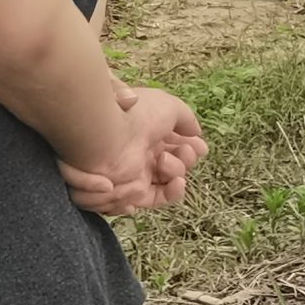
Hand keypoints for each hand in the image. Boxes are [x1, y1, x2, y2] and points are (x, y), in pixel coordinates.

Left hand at [59, 85, 206, 215]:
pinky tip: (177, 181)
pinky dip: (173, 192)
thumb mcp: (167, 105)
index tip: (199, 145)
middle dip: (187, 157)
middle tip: (184, 150)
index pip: (175, 142)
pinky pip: (159, 198)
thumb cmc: (136, 114)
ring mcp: (138, 172)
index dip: (191, 146)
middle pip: (176, 161)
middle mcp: (142, 151)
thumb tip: (195, 133)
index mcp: (148, 130)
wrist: (106, 133)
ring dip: (177, 170)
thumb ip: (185, 118)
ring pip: (170, 179)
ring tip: (164, 160)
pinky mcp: (134, 191)